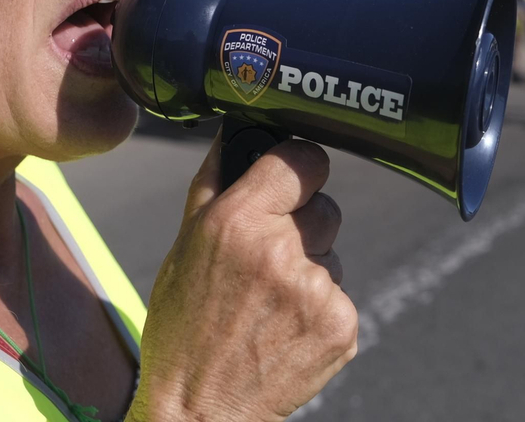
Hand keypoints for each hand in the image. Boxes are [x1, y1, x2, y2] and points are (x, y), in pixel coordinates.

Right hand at [129, 137, 357, 421]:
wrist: (201, 410)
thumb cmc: (184, 329)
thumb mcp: (183, 248)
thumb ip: (213, 181)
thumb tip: (233, 131)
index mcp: (238, 221)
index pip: (303, 159)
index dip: (300, 167)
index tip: (293, 180)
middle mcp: (282, 250)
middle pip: (325, 208)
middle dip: (303, 226)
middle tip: (266, 262)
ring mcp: (317, 291)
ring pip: (333, 255)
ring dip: (310, 271)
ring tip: (269, 305)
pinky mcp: (341, 326)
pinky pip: (341, 296)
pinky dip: (320, 310)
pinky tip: (285, 330)